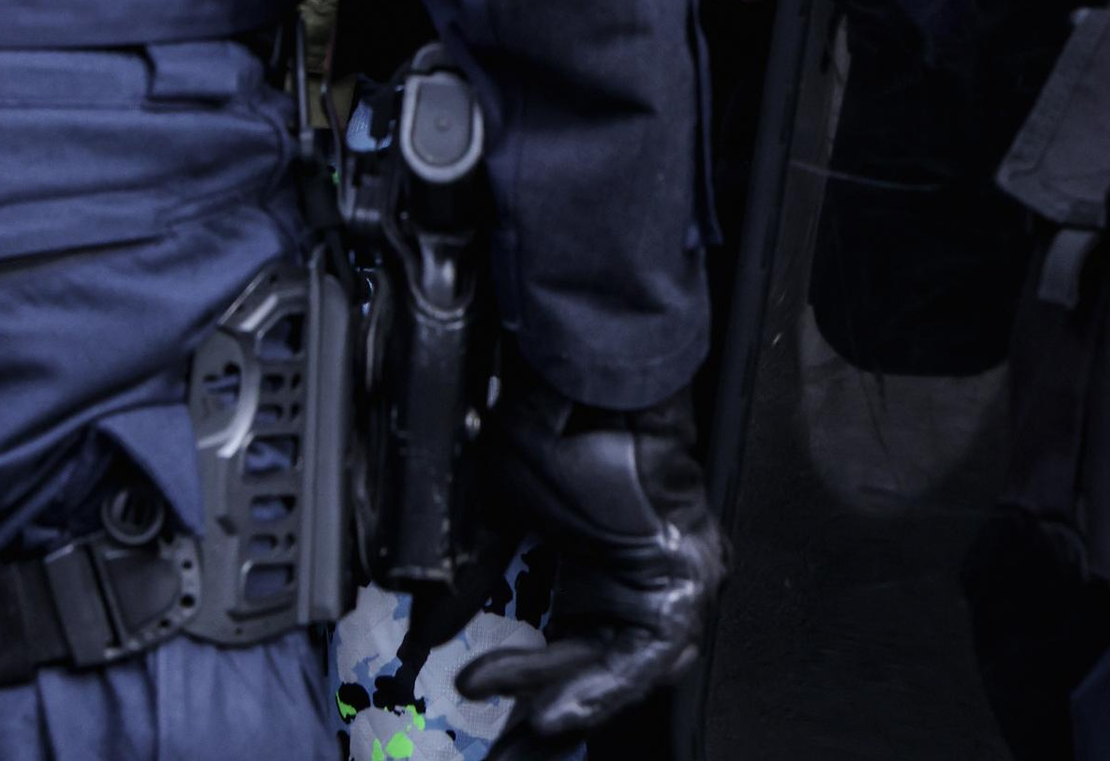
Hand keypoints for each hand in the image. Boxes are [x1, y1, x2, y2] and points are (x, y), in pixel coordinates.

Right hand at [454, 375, 723, 738]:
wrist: (589, 386)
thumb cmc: (554, 432)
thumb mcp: (500, 515)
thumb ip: (471, 578)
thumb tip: (423, 631)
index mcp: (587, 570)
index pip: (557, 651)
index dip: (520, 690)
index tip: (485, 722)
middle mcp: (628, 583)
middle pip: (589, 671)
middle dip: (540, 717)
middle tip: (501, 753)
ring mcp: (661, 585)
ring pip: (619, 670)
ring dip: (566, 702)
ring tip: (523, 729)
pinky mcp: (685, 584)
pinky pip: (649, 658)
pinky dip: (603, 689)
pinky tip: (557, 711)